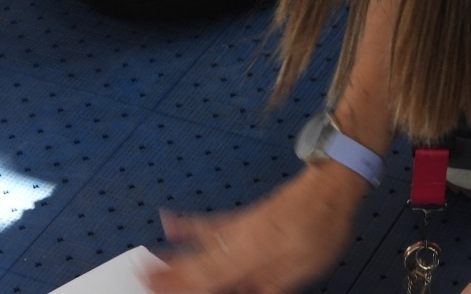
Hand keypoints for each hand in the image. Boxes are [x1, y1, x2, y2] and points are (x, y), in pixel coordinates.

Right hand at [147, 164, 366, 293]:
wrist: (328, 186)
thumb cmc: (321, 226)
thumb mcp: (302, 268)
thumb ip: (271, 286)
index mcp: (252, 254)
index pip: (209, 278)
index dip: (183, 286)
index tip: (157, 288)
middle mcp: (239, 238)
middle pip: (198, 263)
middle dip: (171, 275)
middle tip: (143, 279)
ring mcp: (239, 226)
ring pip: (199, 245)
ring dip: (173, 255)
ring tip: (147, 262)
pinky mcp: (244, 218)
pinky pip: (211, 224)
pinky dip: (188, 225)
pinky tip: (171, 223)